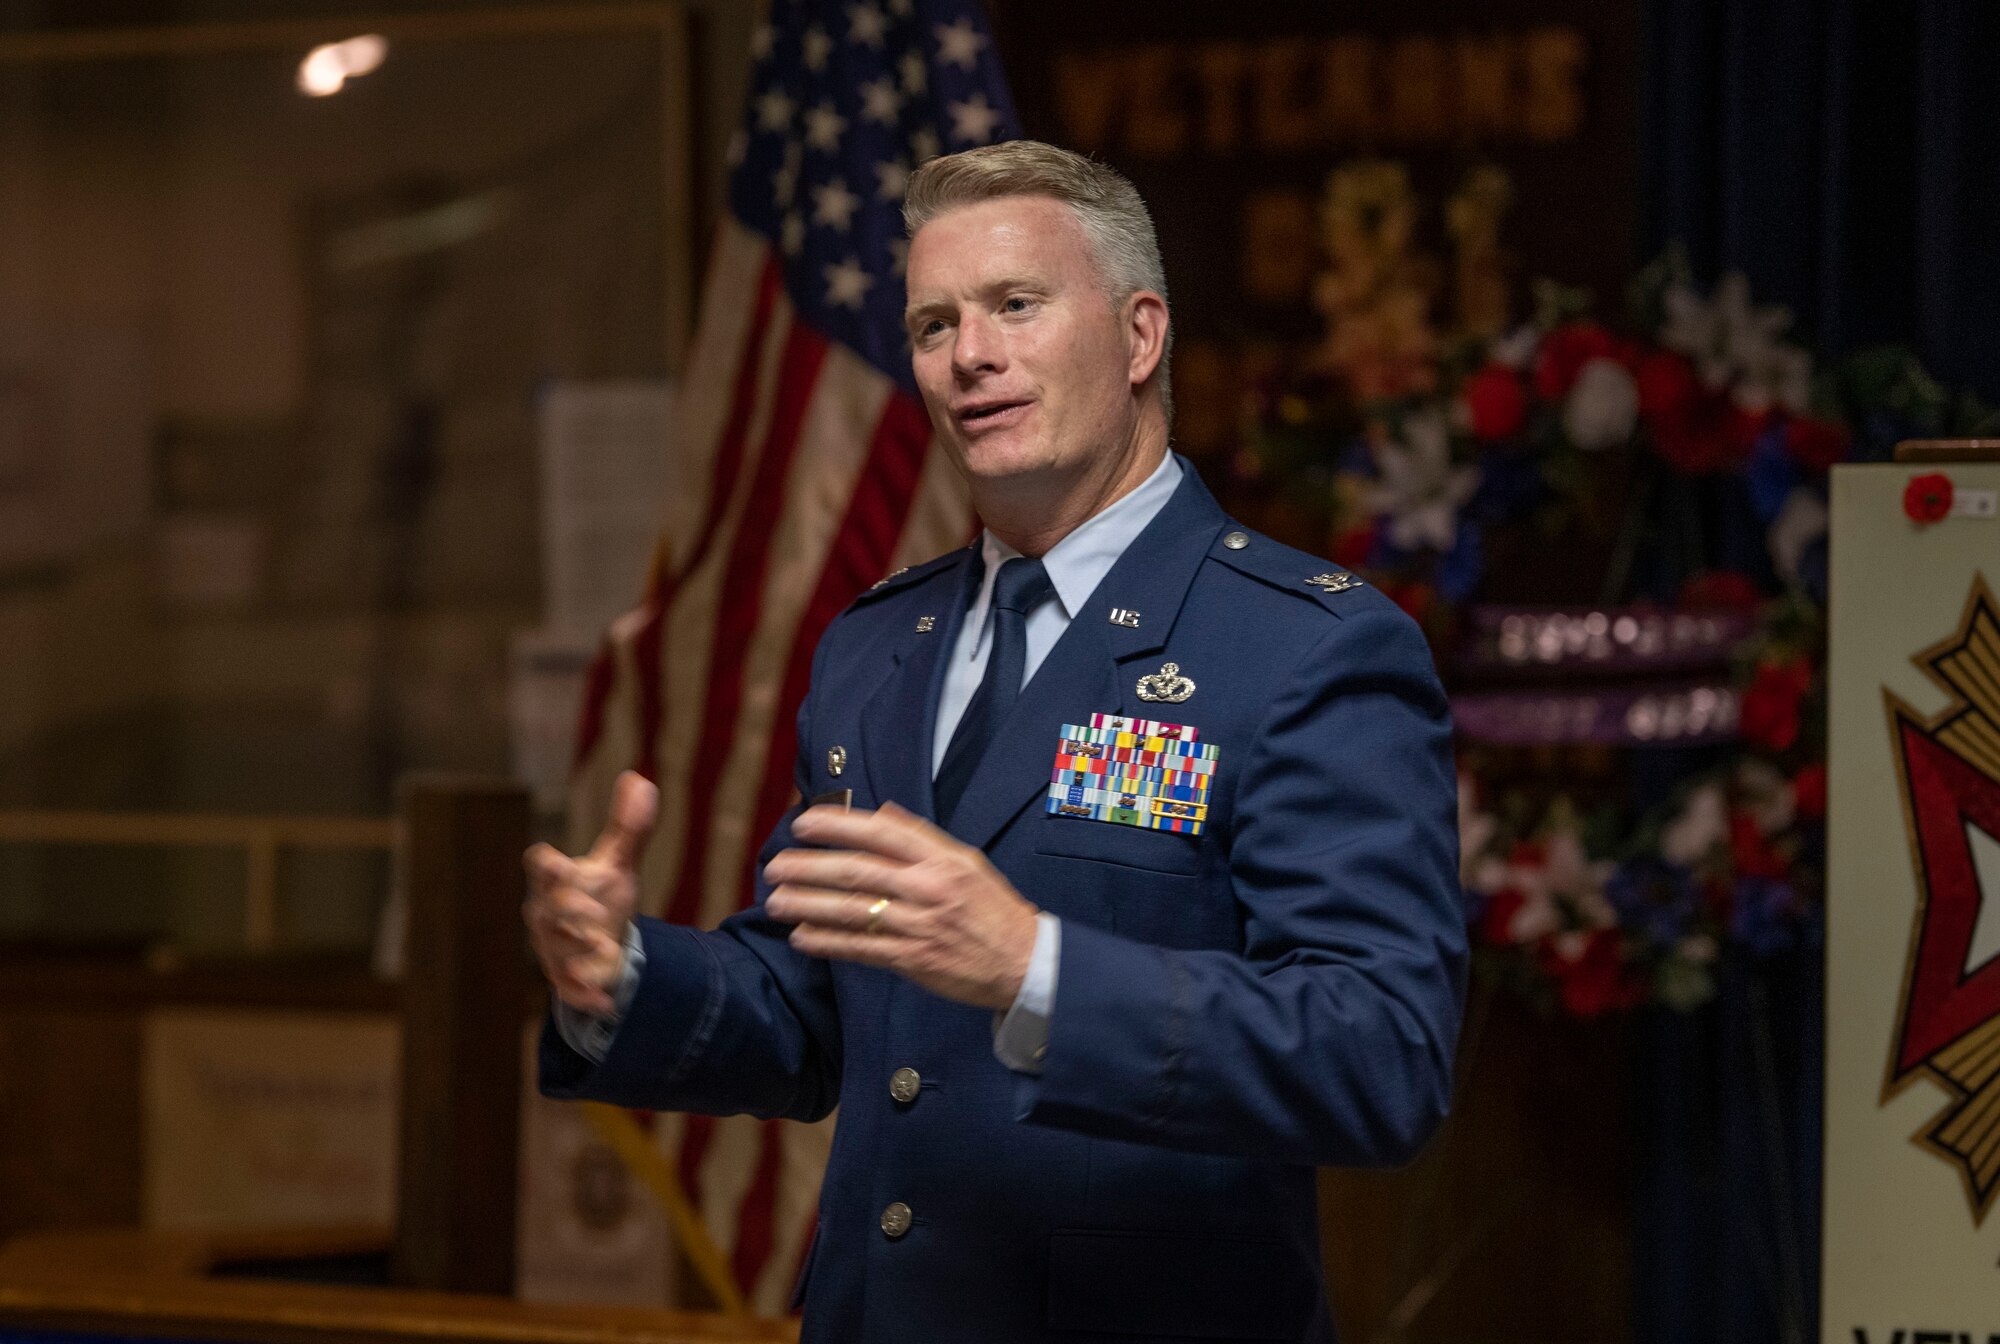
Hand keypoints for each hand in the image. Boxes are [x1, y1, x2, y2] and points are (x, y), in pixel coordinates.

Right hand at [523, 770, 657, 1015]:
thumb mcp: (619, 863)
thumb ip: (629, 826)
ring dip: (579, 949)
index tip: (559, 866)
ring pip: (556, 951)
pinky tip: (606, 1002)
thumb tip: (639, 779)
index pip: (541, 868)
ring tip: (606, 948)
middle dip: (568, 911)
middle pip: (547, 910)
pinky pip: (570, 990)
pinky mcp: (567, 980)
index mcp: (557, 881)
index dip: (548, 868)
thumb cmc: (602, 897)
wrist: (603, 946)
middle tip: (595, 913)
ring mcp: (554, 950)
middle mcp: (548, 915)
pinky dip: (586, 996)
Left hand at [762, 801, 1040, 1010]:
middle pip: (858, 871)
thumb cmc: (993, 908)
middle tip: (776, 865)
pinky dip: (829, 942)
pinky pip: (861, 948)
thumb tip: (882, 811)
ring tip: (776, 901)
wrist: (1025, 961)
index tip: (803, 823)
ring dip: (809, 905)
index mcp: (942, 858)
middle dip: (810, 867)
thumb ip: (922, 837)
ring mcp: (920, 925)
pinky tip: (802, 936)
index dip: (838, 825)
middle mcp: (929, 888)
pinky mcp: (913, 959)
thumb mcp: (967, 861)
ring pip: (853, 911)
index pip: (882, 832)